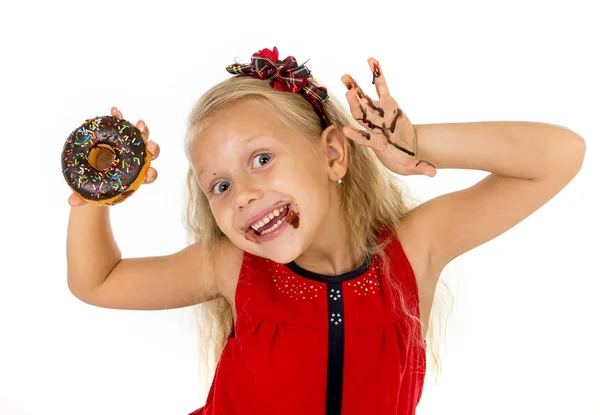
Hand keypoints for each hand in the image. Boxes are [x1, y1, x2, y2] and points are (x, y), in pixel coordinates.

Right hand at [68, 106, 160, 206]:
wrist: (91, 168)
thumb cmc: (96, 183)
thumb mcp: (91, 191)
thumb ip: (84, 197)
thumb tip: (70, 202)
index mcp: (136, 175)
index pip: (149, 176)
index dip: (151, 175)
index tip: (150, 174)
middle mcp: (138, 159)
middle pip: (151, 154)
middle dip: (153, 150)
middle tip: (150, 147)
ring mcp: (131, 145)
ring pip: (142, 137)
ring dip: (143, 131)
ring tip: (140, 125)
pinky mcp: (120, 132)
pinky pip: (122, 124)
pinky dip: (119, 117)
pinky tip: (115, 111)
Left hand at [341, 58, 435, 176]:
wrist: (401, 150)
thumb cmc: (404, 160)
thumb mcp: (412, 166)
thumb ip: (421, 168)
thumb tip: (433, 174)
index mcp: (378, 143)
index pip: (365, 140)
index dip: (356, 136)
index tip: (345, 130)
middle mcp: (374, 127)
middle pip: (361, 116)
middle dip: (354, 105)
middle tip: (348, 94)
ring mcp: (378, 114)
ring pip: (364, 100)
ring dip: (354, 88)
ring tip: (344, 76)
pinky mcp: (387, 104)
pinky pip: (380, 88)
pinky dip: (377, 75)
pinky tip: (371, 61)